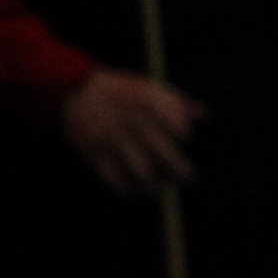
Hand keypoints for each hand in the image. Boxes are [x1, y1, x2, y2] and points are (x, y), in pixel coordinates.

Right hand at [60, 68, 202, 197]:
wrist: (73, 90)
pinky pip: (116, 180)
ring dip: (155, 185)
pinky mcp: (94, 152)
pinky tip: (136, 191)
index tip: (182, 139)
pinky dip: (129, 190)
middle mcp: (131, 121)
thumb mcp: (148, 85)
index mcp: (147, 102)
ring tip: (161, 187)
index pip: (177, 126)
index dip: (183, 135)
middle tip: (186, 178)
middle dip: (179, 170)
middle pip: (164, 154)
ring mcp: (112, 138)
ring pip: (143, 172)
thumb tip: (204, 115)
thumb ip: (177, 100)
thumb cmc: (119, 90)